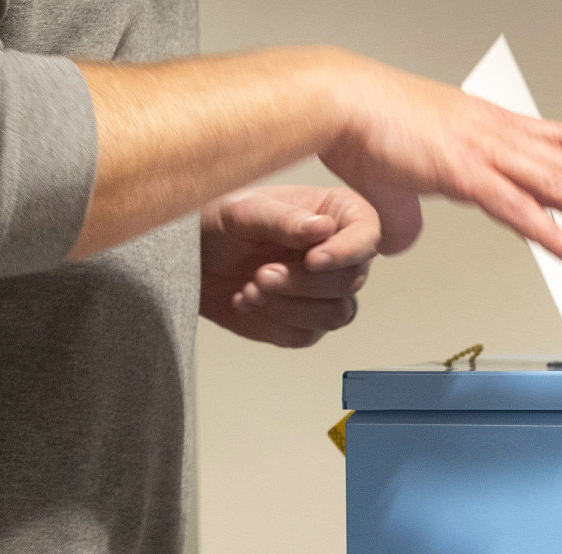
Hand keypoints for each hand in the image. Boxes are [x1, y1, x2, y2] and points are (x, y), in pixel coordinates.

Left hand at [200, 185, 377, 347]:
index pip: (367, 234)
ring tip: (251, 288)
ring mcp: (326, 293)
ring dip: (290, 306)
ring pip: (336, 314)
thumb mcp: (245, 211)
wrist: (194, 260)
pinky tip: (247, 301)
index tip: (312, 259)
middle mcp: (339, 255)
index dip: (346, 251)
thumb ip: (284, 220)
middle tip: (261, 274)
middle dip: (303, 283)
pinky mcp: (305, 323)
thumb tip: (323, 230)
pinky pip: (306, 335)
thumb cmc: (221, 223)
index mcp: (337, 214)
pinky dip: (273, 322)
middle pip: (351, 280)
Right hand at [320, 53, 561, 261]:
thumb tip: (406, 239)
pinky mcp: (463, 174)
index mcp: (489, 130)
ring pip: (559, 186)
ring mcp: (485, 154)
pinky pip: (517, 210)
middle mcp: (498, 137)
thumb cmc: (362, 129)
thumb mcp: (393, 183)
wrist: (338, 102)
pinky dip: (551, 231)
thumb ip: (407, 216)